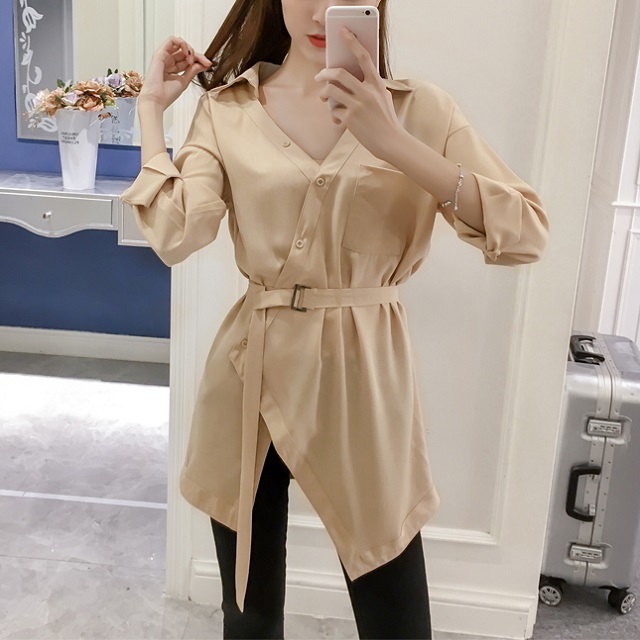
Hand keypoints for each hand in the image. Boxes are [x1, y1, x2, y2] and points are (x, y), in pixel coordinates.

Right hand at [139, 36, 211, 111]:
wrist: (156, 100)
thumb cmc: (166, 95)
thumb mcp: (184, 81)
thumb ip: (193, 70)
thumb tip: (203, 63)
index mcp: (174, 68)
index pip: (188, 59)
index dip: (199, 59)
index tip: (208, 64)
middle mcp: (169, 61)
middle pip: (185, 50)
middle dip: (197, 54)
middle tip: (204, 62)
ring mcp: (164, 56)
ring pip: (179, 43)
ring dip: (189, 48)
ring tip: (192, 59)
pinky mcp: (160, 53)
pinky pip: (172, 40)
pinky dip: (182, 43)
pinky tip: (187, 53)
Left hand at [314, 28, 402, 160]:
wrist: (390, 141)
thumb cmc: (386, 120)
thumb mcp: (383, 97)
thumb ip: (370, 86)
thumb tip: (350, 80)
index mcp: (377, 84)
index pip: (364, 57)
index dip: (352, 42)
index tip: (343, 32)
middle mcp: (367, 92)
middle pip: (339, 74)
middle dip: (324, 73)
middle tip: (319, 76)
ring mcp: (358, 105)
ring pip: (331, 91)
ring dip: (324, 93)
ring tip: (324, 97)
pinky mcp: (351, 119)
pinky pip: (334, 112)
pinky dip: (334, 115)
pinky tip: (338, 120)